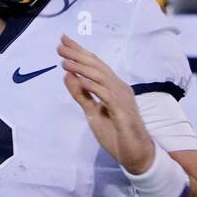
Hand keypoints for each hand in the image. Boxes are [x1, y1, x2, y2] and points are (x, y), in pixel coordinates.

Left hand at [60, 34, 155, 173]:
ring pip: (101, 78)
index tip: (63, 41)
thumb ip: (82, 95)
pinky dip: (93, 86)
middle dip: (78, 54)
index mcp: (113, 88)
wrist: (137, 154)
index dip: (80, 52)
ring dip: (82, 68)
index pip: (95, 66)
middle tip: (60, 45)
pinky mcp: (123, 112)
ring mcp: (122, 99)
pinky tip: (80, 80)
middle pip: (97, 67)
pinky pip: (106, 95)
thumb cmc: (117, 134)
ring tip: (65, 61)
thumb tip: (68, 76)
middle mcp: (119, 89)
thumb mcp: (93, 113)